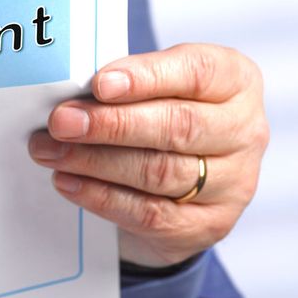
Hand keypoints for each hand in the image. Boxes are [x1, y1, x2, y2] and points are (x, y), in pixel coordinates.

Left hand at [29, 43, 268, 267]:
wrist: (187, 185)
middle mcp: (245, 131)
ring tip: (52, 151)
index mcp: (237, 81)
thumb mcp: (162, 88)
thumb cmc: (167, 116)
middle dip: (112, 124)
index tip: (100, 83)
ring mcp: (233, 183)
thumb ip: (131, 84)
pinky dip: (103, 196)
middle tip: (61, 121)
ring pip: (160, 172)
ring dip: (96, 161)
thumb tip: (74, 95)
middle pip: (178, 126)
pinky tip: (70, 182)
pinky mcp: (209, 225)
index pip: (198, 72)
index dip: (148, 77)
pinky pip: (151, 213)